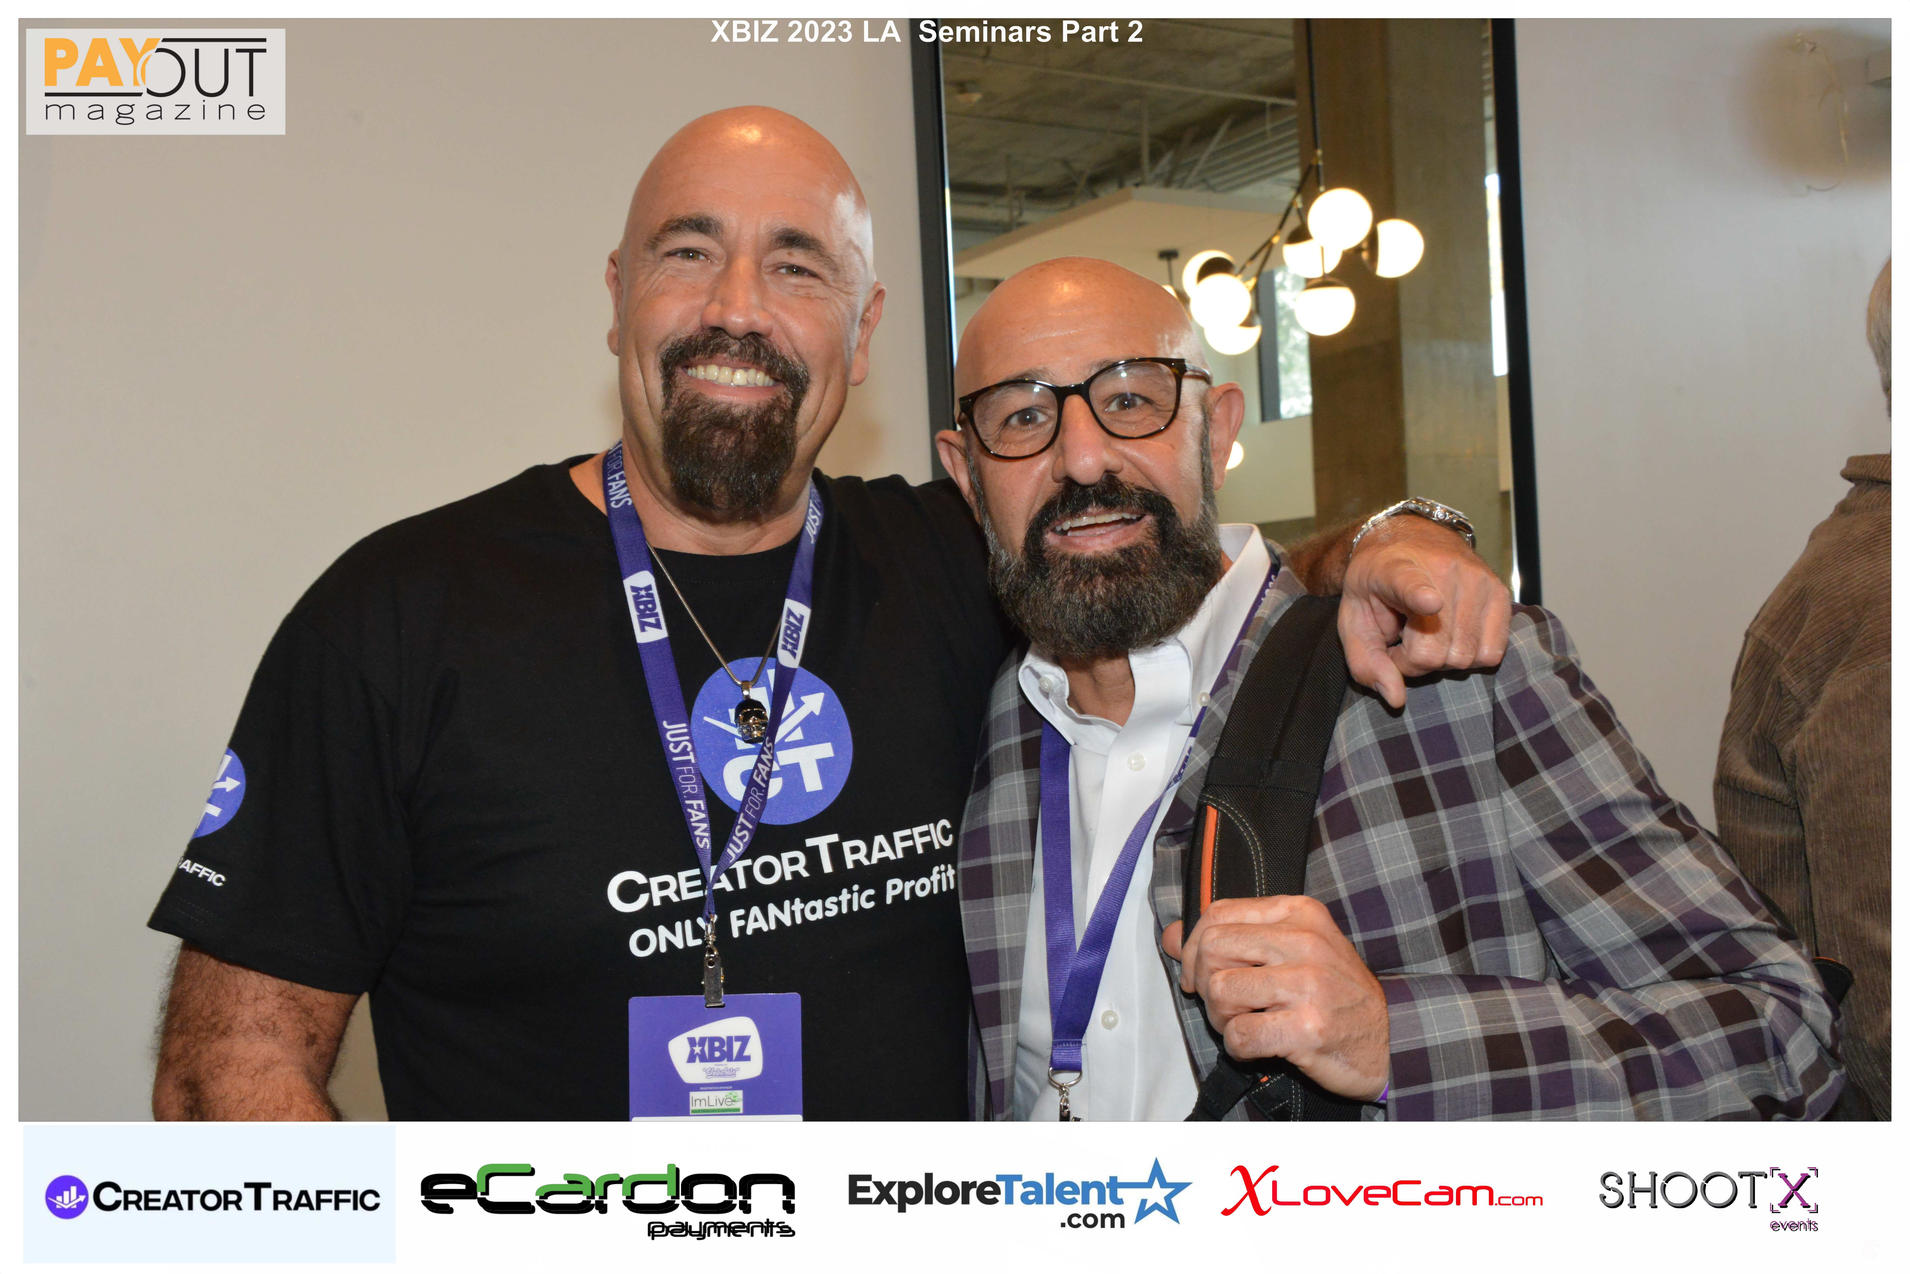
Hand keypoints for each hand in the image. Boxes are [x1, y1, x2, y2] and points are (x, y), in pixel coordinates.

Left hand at [1161, 895, 1387, 1101]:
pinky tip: (1259, 1046)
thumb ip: (1231, 937)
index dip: (1193, 948)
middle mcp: (1305, 942)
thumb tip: (1171, 937)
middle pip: (1212, 949)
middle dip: (1205, 984)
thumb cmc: (1332, 994)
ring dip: (1221, 1018)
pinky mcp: (1308, 1028)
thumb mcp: (1289, 950)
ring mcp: (1309, 985)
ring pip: (1220, 991)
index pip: (1218, 914)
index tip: (1198, 975)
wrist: (1387, 1041)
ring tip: (1244, 1023)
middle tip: (1224, 1005)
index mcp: (1298, 913)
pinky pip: (1240, 1035)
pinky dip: (1238, 1047)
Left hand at [1341, 516, 1510, 708]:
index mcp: (1394, 570)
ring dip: (1442, 659)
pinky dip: (1470, 656)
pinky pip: (1492, 653)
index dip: (1419, 596)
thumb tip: (1397, 699)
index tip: (1428, 603)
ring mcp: (1478, 580)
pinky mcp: (1501, 593)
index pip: (1410, 585)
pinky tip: (1452, 635)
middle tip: (1403, 639)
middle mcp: (1443, 570)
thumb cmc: (1376, 587)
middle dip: (1413, 661)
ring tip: (1427, 634)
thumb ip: (1366, 662)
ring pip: (1465, 657)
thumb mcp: (1354, 620)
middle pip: (1435, 652)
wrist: (1408, 539)